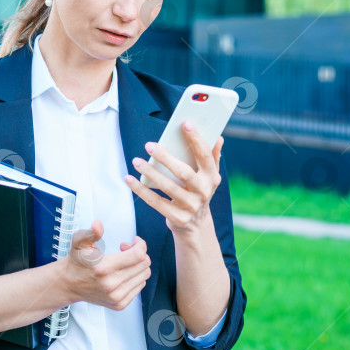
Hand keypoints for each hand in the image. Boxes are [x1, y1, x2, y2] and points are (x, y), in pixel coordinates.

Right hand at [62, 219, 150, 310]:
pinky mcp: (119, 305)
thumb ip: (90, 233)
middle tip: (126, 249)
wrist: (69, 284)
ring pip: (144, 276)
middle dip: (140, 253)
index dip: (140, 245)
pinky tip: (123, 273)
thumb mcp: (79, 242)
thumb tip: (98, 225)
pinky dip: (136, 277)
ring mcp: (116, 297)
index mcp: (103, 268)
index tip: (134, 240)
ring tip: (124, 261)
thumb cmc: (77, 261)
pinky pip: (140, 287)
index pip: (138, 255)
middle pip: (144, 265)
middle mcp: (111, 285)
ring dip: (138, 265)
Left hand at [125, 121, 223, 236]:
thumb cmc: (198, 191)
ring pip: (167, 187)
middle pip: (183, 172)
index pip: (205, 156)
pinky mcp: (177, 217)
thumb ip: (212, 157)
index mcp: (212, 177)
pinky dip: (141, 190)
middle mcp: (203, 192)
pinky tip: (130, 179)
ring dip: (150, 172)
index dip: (196, 139)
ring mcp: (190, 206)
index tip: (185, 124)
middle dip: (166, 157)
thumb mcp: (208, 177)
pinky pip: (155, 201)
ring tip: (136, 160)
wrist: (196, 225)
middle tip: (149, 145)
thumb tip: (219, 137)